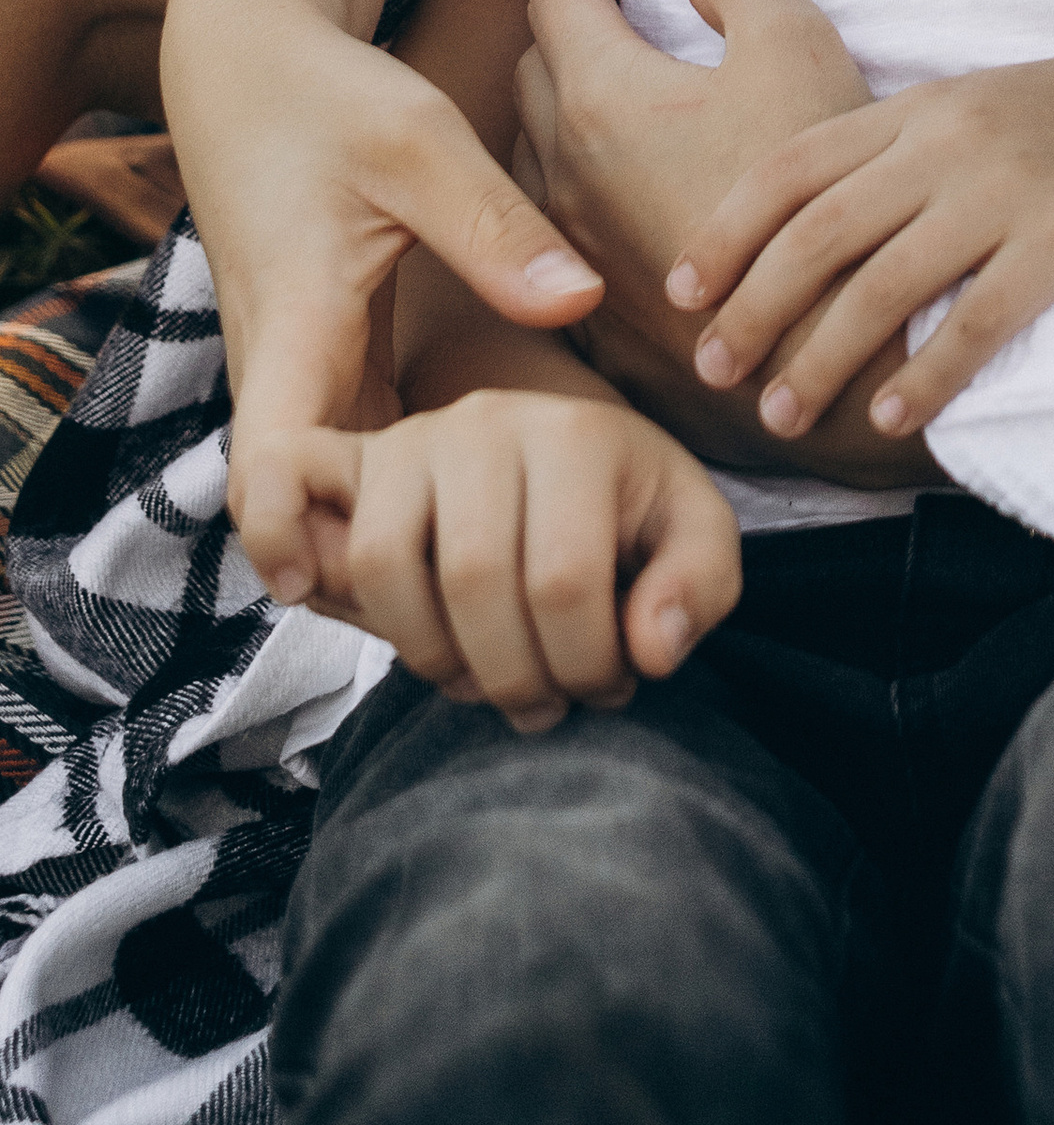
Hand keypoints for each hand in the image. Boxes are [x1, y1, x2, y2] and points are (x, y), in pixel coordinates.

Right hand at [162, 0, 605, 608]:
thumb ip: (497, 229)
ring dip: (393, 539)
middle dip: (382, 575)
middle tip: (496, 620)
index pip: (272, 473)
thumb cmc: (332, 101)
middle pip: (307, 514)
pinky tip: (483, 509)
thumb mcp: (420, 146)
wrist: (253, 67)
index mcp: (295, 325)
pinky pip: (347, 457)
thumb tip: (579, 305)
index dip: (311, 544)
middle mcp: (280, 369)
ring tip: (506, 585)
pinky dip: (397, 492)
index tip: (388, 588)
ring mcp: (293, 372)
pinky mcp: (315, 365)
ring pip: (329, 494)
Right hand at [298, 386, 740, 734]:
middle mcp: (486, 419)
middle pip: (473, 581)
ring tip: (477, 679)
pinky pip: (287, 486)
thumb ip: (699, 586)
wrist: (562, 449)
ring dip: (426, 653)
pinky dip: (284, 541)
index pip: (564, 583)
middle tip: (545, 705)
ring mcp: (411, 437)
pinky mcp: (353, 459)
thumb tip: (648, 648)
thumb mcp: (694, 533)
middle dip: (513, 676)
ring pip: (381, 562)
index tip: (608, 687)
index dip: (585, 666)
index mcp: (577, 434)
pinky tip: (313, 597)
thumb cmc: (629, 508)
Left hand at [513, 0, 936, 487]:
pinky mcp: (597, 317)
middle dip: (573, 26)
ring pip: (539, 156)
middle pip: (535, 70)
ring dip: (571, 113)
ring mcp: (574, 253)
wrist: (828, 354)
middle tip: (626, 8)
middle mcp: (565, 175)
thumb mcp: (796, 45)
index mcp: (603, 100)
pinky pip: (563, 234)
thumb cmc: (821, 194)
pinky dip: (587, 193)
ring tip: (635, 99)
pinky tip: (639, 196)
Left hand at [671, 37, 1053, 444]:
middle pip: (819, 229)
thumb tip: (809, 220)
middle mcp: (951, 140)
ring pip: (882, 282)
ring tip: (782, 414)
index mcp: (923, 106)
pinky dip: (924, 372)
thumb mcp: (982, 107)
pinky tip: (893, 415)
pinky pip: (976, 318)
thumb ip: (901, 149)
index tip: (680, 291)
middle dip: (752, 305)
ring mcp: (1008, 188)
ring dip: (820, 356)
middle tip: (709, 369)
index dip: (729, 230)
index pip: (794, 164)